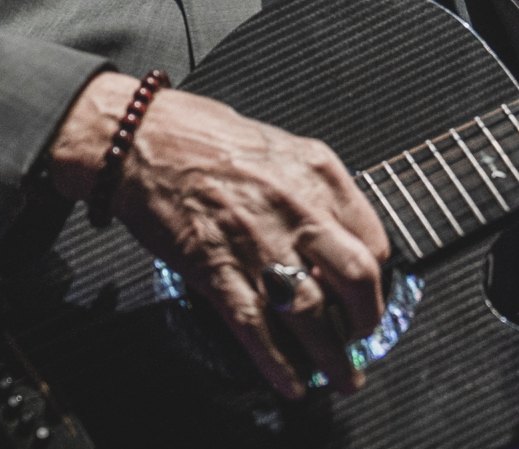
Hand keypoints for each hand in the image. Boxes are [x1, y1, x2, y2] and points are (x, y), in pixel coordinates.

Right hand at [49, 73, 389, 397]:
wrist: (142, 141)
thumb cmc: (205, 137)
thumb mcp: (283, 146)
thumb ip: (319, 188)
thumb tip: (345, 231)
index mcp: (318, 174)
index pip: (374, 238)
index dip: (376, 274)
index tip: (368, 290)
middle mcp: (296, 209)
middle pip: (358, 277)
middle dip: (366, 319)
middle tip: (361, 336)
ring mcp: (258, 243)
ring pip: (312, 313)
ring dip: (332, 357)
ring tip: (342, 377)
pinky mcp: (216, 270)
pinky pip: (257, 327)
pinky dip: (278, 363)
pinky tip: (292, 381)